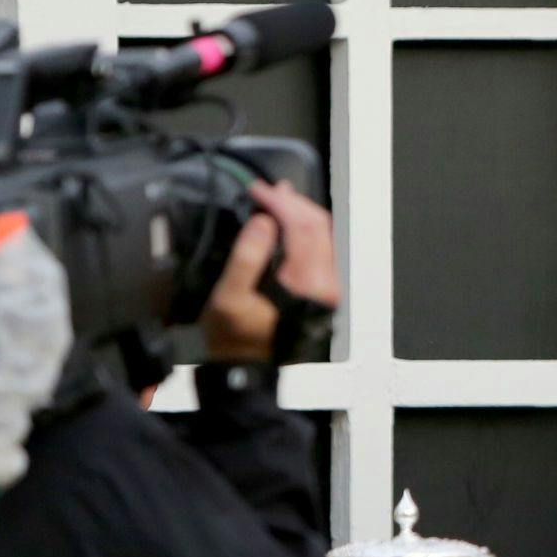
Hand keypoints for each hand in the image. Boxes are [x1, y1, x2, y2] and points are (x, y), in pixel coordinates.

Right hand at [199, 181, 338, 362]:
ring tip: (277, 197)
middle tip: (267, 189)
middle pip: (318, 227)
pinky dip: (303, 229)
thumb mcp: (229, 298)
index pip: (302, 229)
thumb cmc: (234, 338)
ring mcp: (327, 286)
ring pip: (323, 235)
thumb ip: (247, 258)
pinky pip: (319, 248)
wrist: (244, 368)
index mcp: (308, 285)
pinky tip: (287, 220)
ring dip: (299, 212)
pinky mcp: (320, 288)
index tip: (259, 191)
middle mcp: (326, 284)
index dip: (281, 203)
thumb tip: (264, 222)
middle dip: (292, 202)